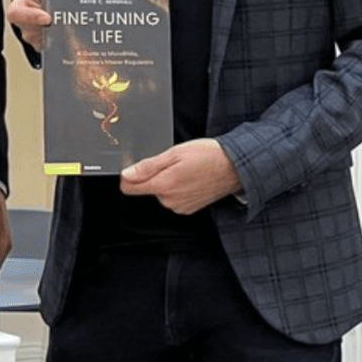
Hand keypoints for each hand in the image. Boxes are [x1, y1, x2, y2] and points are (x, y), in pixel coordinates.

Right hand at [7, 0, 80, 51]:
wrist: (48, 7)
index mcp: (19, 7)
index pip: (17, 14)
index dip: (31, 17)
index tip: (47, 18)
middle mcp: (23, 25)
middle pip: (33, 31)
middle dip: (51, 28)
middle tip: (67, 26)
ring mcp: (33, 38)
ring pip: (45, 41)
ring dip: (59, 36)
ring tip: (75, 31)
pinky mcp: (43, 47)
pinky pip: (52, 48)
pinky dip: (64, 43)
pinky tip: (77, 39)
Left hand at [120, 138, 240, 214]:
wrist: (234, 167)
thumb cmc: (207, 156)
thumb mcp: (174, 153)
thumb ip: (148, 166)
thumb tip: (126, 174)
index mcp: (164, 185)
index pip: (129, 188)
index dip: (128, 176)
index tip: (134, 166)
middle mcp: (169, 200)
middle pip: (147, 188)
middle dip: (154, 175)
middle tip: (172, 162)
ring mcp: (179, 206)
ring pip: (161, 193)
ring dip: (167, 181)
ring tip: (185, 169)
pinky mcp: (188, 209)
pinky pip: (173, 198)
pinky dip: (178, 188)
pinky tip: (190, 178)